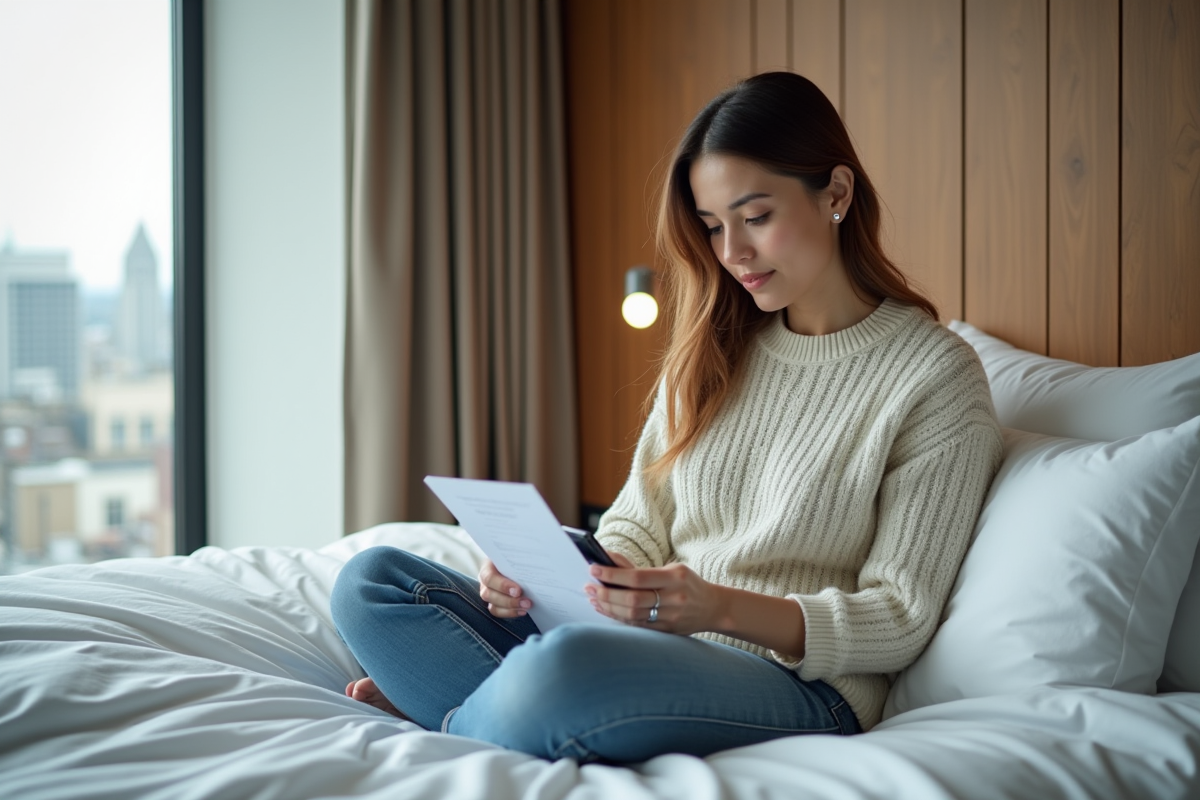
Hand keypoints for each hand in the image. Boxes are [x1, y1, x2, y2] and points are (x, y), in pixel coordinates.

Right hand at [478, 559, 531, 617]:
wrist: (514, 562)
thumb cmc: (514, 557)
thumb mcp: (514, 555)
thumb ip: (519, 561)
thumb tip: (533, 567)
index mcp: (487, 567)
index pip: (489, 578)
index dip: (502, 586)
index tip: (518, 590)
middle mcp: (485, 582)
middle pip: (489, 595)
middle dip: (509, 601)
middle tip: (527, 602)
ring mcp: (488, 594)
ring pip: (493, 607)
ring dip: (511, 609)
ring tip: (526, 607)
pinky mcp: (494, 604)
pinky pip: (498, 612)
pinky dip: (511, 613)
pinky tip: (522, 611)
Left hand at [585, 561, 721, 634]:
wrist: (714, 608)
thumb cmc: (688, 584)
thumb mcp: (671, 569)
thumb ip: (641, 569)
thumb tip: (609, 561)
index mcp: (675, 578)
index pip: (637, 577)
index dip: (612, 575)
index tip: (594, 569)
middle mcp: (674, 599)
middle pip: (632, 599)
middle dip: (606, 594)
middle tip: (589, 587)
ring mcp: (671, 618)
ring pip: (632, 615)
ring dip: (609, 607)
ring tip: (593, 598)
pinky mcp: (667, 631)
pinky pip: (637, 626)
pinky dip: (619, 618)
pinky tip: (606, 610)